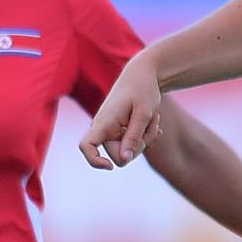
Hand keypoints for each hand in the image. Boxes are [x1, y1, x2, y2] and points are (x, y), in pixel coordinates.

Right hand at [79, 52, 165, 168]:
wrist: (142, 74)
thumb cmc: (143, 89)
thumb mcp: (144, 113)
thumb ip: (134, 136)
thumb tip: (124, 159)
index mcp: (104, 122)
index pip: (86, 147)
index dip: (94, 161)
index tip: (110, 166)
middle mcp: (103, 129)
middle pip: (119, 156)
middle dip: (139, 147)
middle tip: (153, 125)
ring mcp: (111, 131)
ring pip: (129, 152)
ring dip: (145, 140)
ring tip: (153, 119)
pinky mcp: (119, 132)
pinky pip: (132, 146)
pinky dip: (145, 138)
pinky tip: (154, 125)